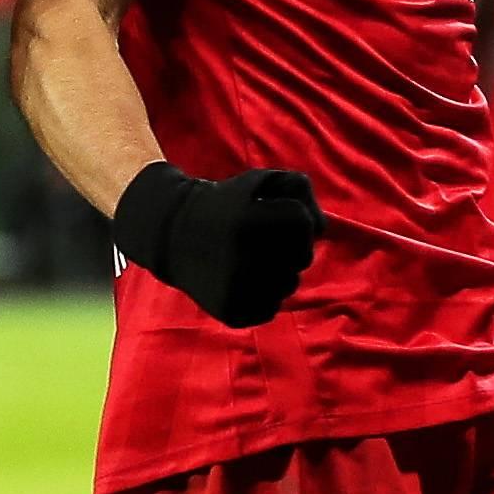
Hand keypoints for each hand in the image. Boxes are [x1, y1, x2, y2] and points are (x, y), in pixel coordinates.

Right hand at [110, 160, 319, 327]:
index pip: (306, 224)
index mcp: (247, 222)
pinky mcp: (232, 313)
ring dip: (279, 272)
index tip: (271, 213)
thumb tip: (322, 231)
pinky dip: (263, 295)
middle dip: (290, 245)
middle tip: (261, 238)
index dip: (294, 217)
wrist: (170, 236)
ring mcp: (236, 290)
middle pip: (303, 257)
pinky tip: (240, 279)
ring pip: (290, 285)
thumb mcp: (259, 181)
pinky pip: (270, 308)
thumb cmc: (225, 204)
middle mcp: (241, 259)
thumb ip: (299, 190)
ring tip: (249, 258)